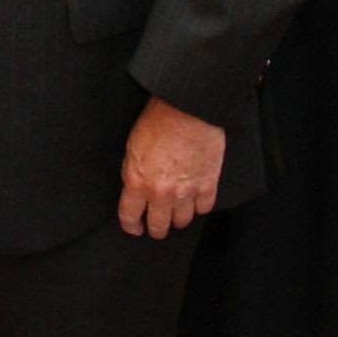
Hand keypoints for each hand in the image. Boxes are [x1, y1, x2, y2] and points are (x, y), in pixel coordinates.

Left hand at [117, 96, 225, 237]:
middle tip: (157, 226)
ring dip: (178, 218)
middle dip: (156, 228)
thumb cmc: (158, 120)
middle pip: (158, 226)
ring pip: (182, 221)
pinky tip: (195, 199)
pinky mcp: (208, 184)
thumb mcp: (133, 146)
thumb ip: (134, 172)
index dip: (131, 226)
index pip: (129, 217)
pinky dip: (200, 206)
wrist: (187, 107)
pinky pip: (204, 208)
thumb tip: (135, 188)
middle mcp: (161, 192)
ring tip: (177, 212)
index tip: (135, 227)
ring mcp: (186, 191)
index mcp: (138, 182)